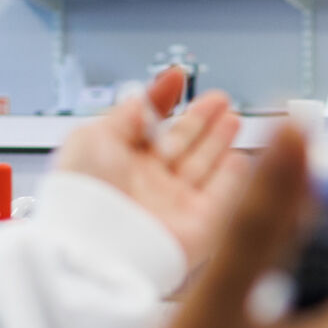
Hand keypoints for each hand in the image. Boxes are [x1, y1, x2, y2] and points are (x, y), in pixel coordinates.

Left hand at [53, 68, 245, 266]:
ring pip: (204, 166)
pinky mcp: (200, 226)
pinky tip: (241, 157)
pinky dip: (234, 177)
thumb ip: (125, 114)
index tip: (176, 79)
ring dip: (219, 141)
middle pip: (181, 145)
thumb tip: (145, 94)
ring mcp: (175, 205)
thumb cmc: (86, 197)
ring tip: (233, 118)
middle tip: (219, 99)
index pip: (147, 126)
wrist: (99, 248)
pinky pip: (223, 196)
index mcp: (118, 163)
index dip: (163, 101)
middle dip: (200, 120)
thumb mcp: (93, 137)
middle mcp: (147, 185)